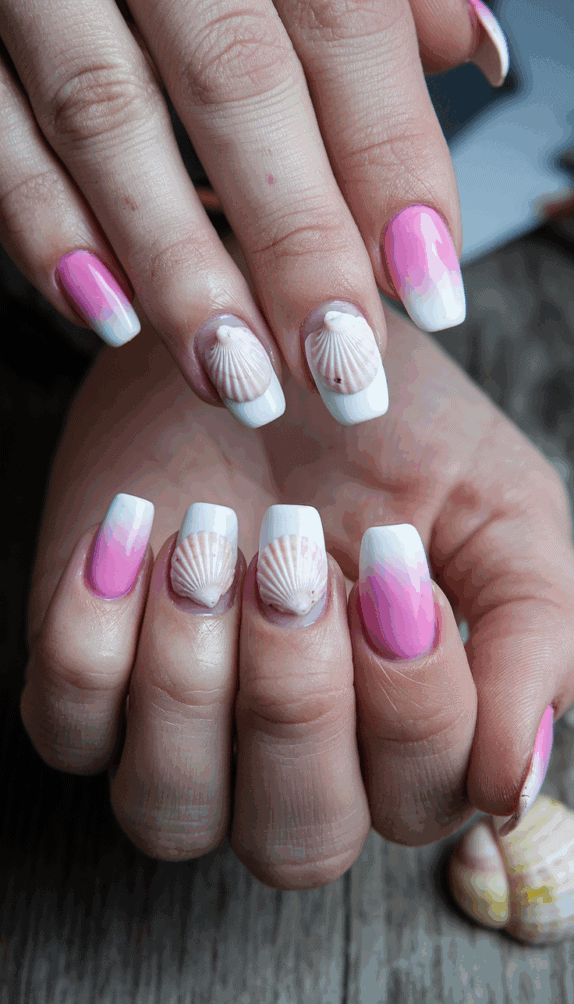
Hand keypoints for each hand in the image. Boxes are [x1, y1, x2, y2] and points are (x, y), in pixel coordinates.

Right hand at [0, 0, 507, 427]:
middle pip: (237, 82)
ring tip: (239, 376)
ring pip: (108, 115)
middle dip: (298, 241)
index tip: (428, 286)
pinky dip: (47, 227)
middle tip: (342, 366)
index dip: (392, 160)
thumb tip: (471, 49)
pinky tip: (108, 315)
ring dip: (179, 266)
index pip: (344, 21)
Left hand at [21, 245, 573, 886]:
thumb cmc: (390, 429)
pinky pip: (67, 727)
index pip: (422, 797)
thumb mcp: (500, 509)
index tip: (394, 556)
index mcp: (403, 730)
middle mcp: (291, 754)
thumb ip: (532, 637)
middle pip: (297, 838)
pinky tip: (130, 536)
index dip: (413, 699)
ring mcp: (183, 728)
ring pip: (171, 811)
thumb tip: (510, 785)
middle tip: (292, 555)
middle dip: (296, 699)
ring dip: (190, 678)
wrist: (266, 339)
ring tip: (207, 540)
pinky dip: (92, 640)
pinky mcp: (89, 679)